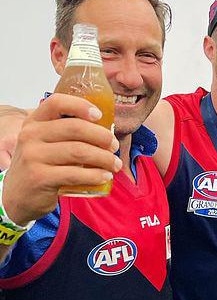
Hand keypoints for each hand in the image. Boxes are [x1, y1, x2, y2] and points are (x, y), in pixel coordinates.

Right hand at [3, 93, 120, 225]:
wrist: (18, 196)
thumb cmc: (39, 167)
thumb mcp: (44, 144)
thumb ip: (64, 133)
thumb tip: (104, 129)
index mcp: (34, 122)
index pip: (57, 103)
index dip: (81, 106)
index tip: (99, 116)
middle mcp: (31, 135)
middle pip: (75, 128)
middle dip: (101, 136)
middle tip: (114, 146)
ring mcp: (34, 156)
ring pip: (79, 151)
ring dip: (103, 158)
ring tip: (115, 164)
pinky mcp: (40, 177)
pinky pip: (75, 174)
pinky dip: (95, 175)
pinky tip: (105, 176)